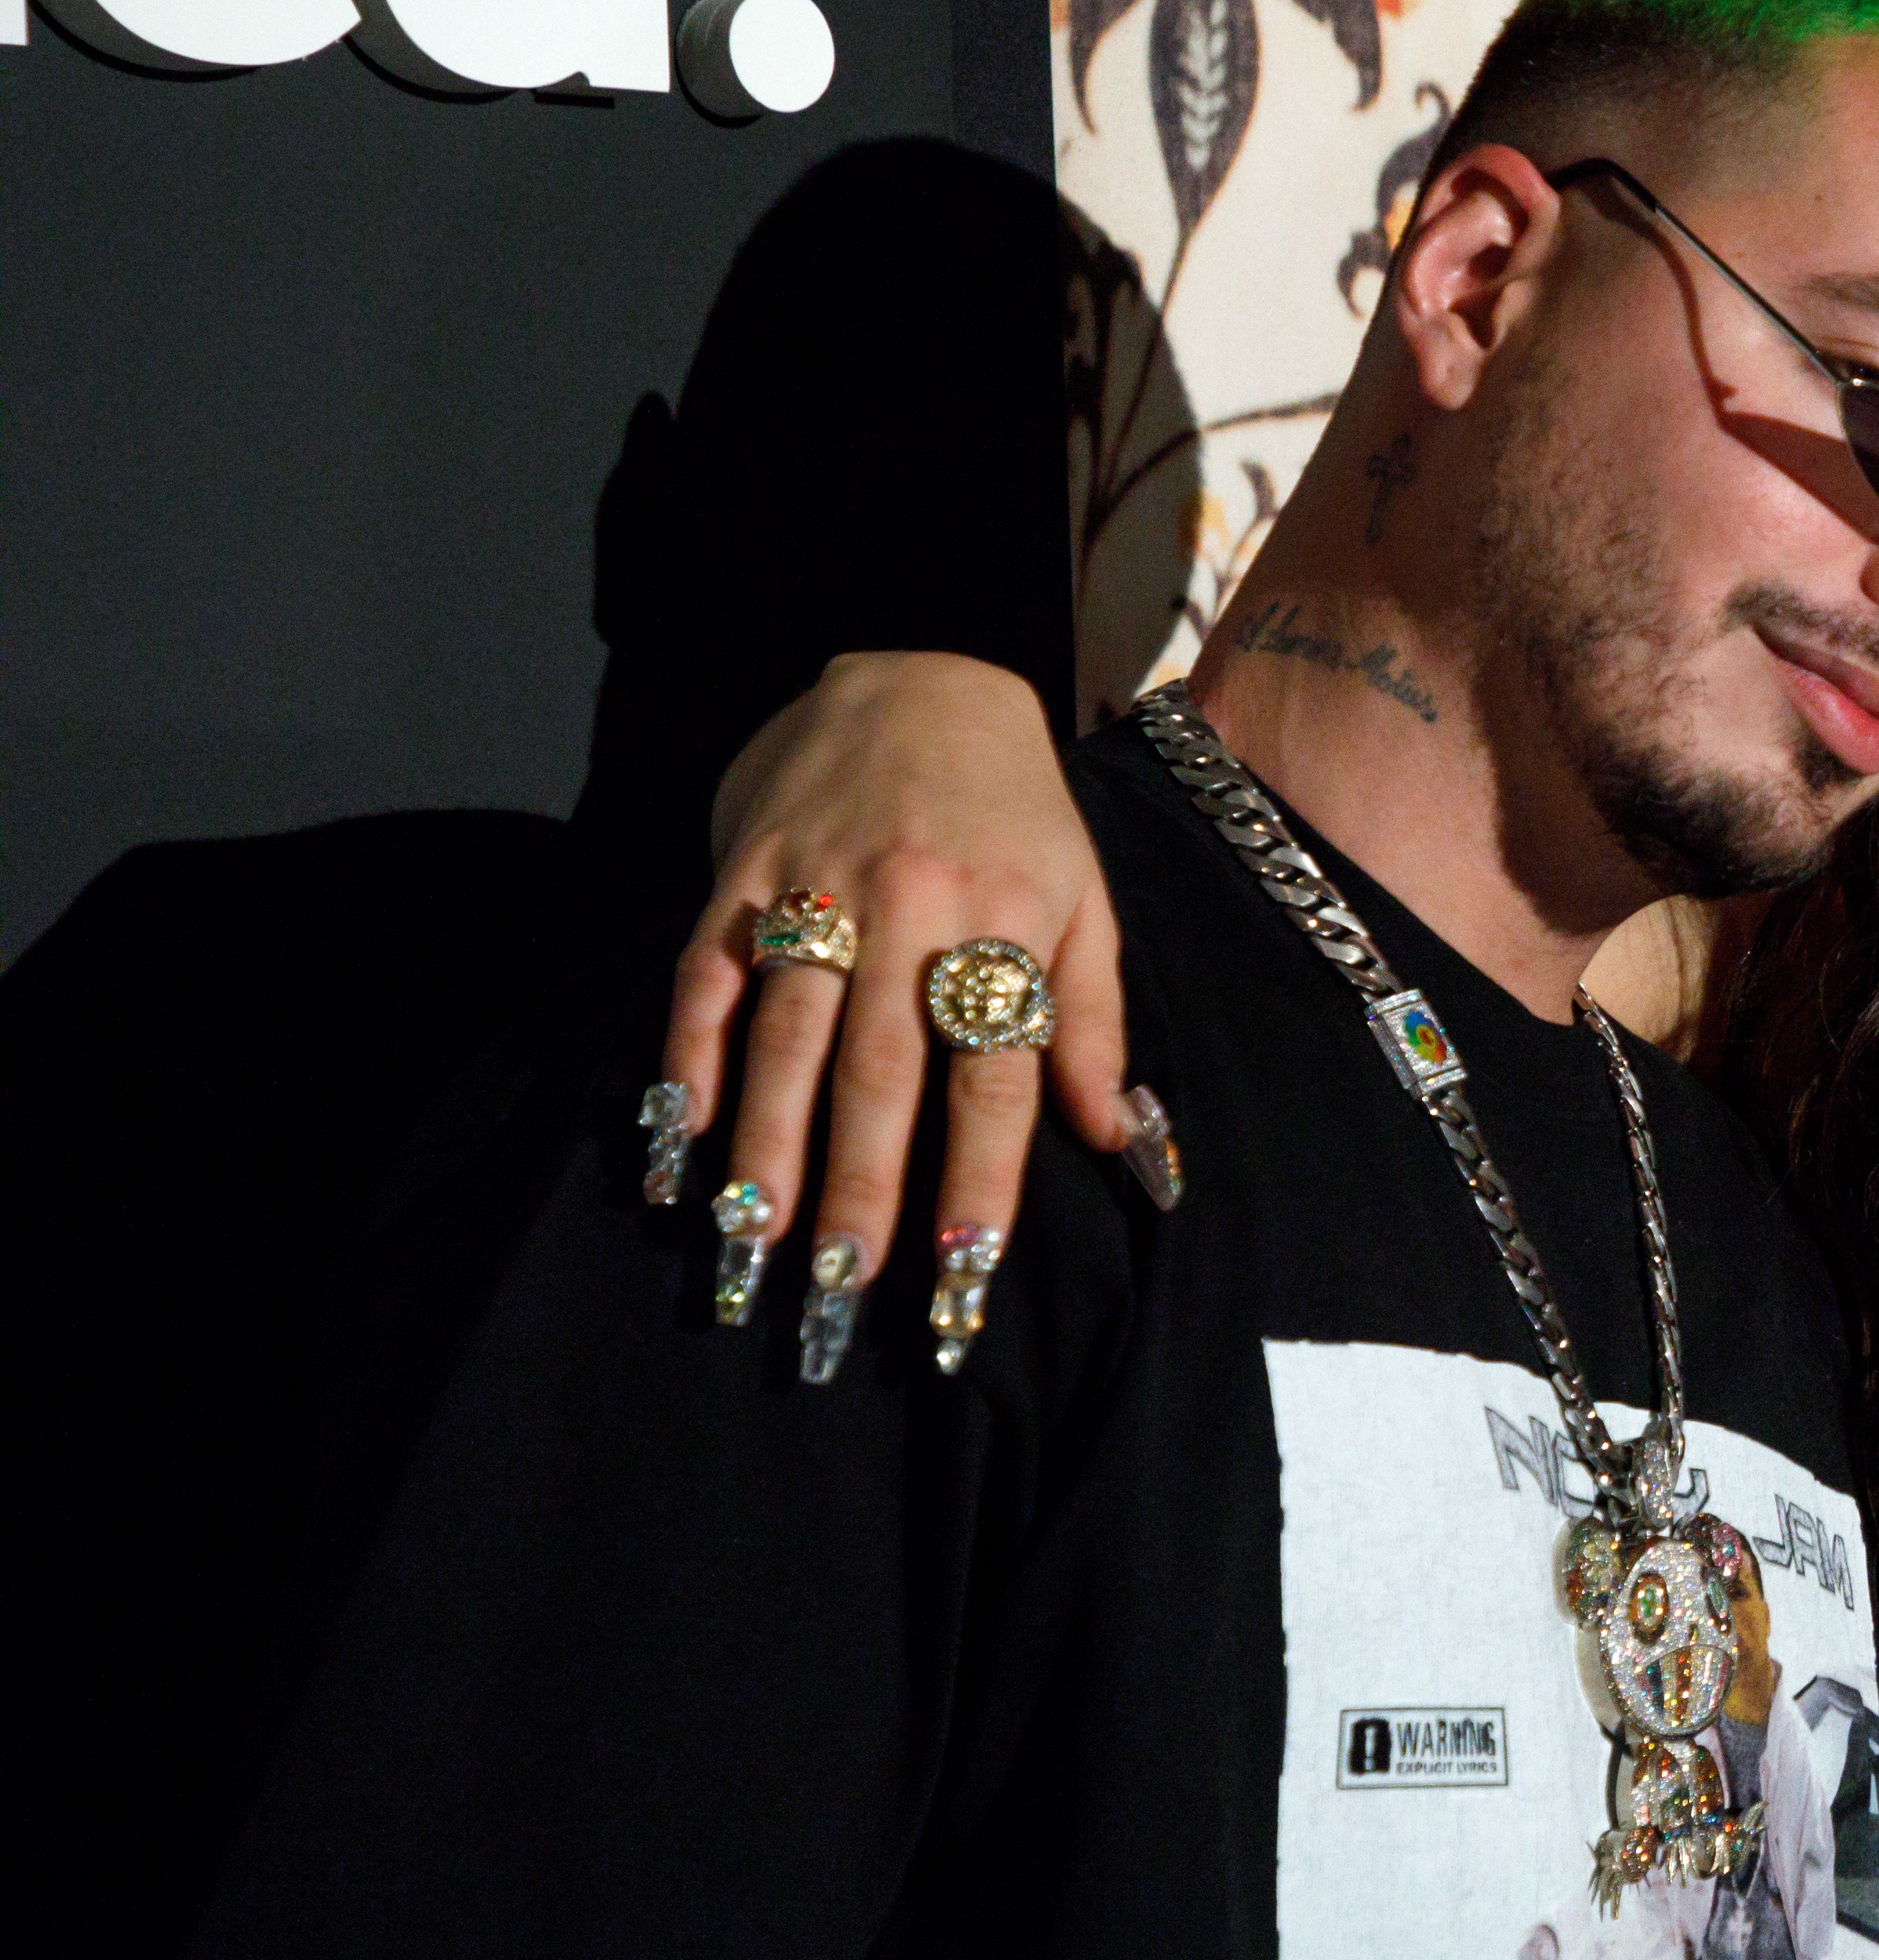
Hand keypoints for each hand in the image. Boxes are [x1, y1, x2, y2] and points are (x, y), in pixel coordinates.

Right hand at [656, 654, 1139, 1333]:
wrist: (919, 675)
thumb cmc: (1017, 811)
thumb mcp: (1082, 902)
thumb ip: (1092, 1023)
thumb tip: (1120, 1139)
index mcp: (1002, 922)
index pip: (995, 1073)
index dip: (980, 1174)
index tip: (964, 1269)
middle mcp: (908, 907)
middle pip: (881, 1068)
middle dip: (861, 1182)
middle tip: (841, 1284)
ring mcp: (815, 886)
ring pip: (785, 1032)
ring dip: (766, 1142)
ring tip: (753, 1238)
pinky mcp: (742, 869)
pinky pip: (705, 971)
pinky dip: (686, 1053)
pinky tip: (677, 1135)